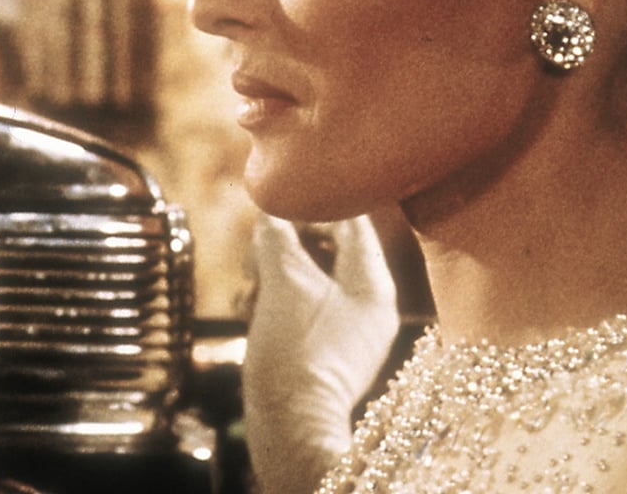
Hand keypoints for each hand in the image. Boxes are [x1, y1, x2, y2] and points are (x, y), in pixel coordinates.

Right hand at [243, 213, 399, 493]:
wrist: (292, 426)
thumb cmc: (294, 351)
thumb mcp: (283, 282)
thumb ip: (278, 238)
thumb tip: (270, 211)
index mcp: (373, 283)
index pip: (354, 221)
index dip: (317, 204)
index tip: (285, 200)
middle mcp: (372, 306)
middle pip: (333, 250)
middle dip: (291, 243)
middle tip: (260, 244)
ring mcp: (353, 333)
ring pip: (314, 280)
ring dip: (280, 272)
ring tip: (253, 281)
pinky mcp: (331, 354)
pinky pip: (308, 310)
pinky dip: (281, 301)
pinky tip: (255, 309)